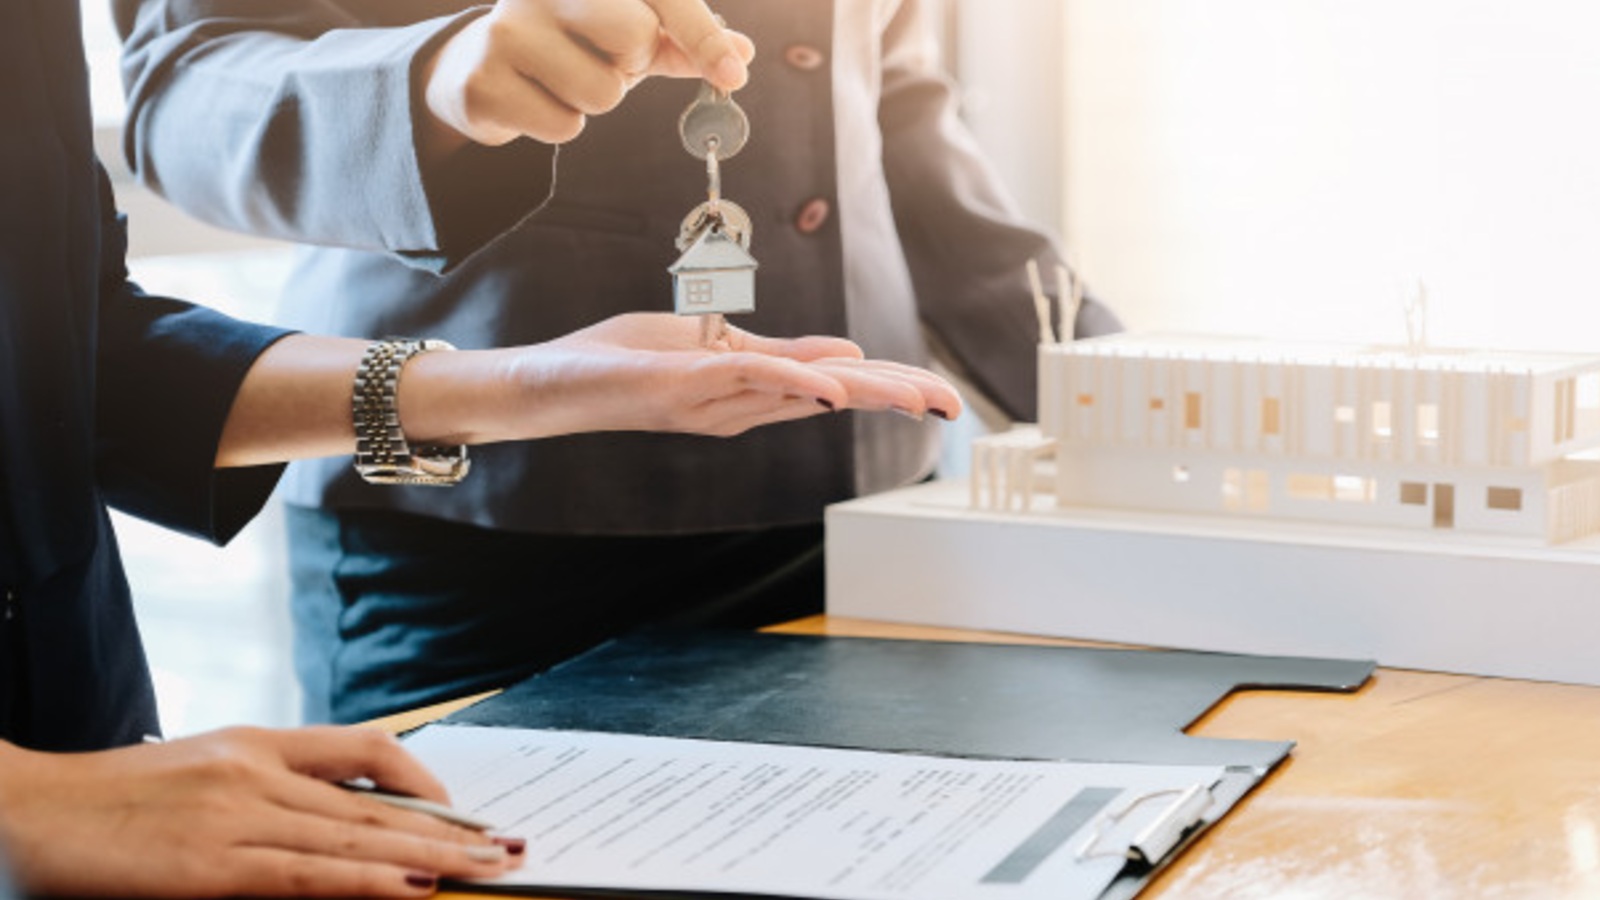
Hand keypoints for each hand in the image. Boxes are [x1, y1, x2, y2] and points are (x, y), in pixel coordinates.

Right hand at [0, 727, 520, 897]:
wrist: (18, 810)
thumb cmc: (101, 804)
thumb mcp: (194, 775)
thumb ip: (263, 790)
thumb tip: (330, 826)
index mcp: (255, 743)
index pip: (366, 750)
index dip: (424, 783)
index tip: (465, 813)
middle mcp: (257, 768)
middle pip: (379, 801)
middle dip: (455, 830)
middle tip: (515, 847)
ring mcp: (236, 811)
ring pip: (358, 836)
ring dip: (436, 857)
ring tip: (493, 869)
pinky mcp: (210, 861)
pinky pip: (307, 874)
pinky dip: (370, 881)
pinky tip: (417, 888)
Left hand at [403, 313, 962, 443]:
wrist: (548, 383)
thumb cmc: (622, 359)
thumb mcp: (712, 344)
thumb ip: (775, 351)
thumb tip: (847, 357)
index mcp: (755, 389)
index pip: (837, 386)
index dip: (893, 387)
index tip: (946, 397)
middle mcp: (743, 403)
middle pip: (835, 398)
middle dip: (896, 398)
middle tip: (954, 407)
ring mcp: (715, 400)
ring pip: (804, 393)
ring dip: (865, 393)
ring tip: (920, 395)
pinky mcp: (681, 387)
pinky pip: (746, 380)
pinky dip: (793, 381)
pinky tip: (834, 387)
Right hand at [420, 0, 754, 152]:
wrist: (481, 64)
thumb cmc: (571, 44)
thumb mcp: (628, 35)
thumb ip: (683, 43)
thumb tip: (740, 56)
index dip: (701, 36)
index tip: (731, 72)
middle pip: (634, 37)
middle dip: (630, 65)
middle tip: (603, 61)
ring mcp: (507, 30)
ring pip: (601, 93)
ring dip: (594, 101)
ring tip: (565, 81)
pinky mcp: (484, 80)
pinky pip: (563, 126)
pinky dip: (560, 125)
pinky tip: (536, 100)